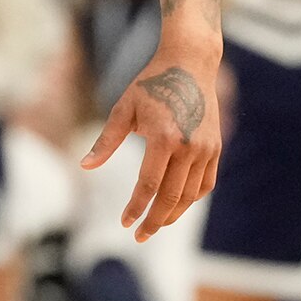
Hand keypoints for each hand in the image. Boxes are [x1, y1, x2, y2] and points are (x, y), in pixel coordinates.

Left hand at [83, 39, 222, 240]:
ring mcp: (206, 148)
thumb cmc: (151, 85)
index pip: (148, 185)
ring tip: (155, 224)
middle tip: (139, 236)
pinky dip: (191, 199)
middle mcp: (188, 146)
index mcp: (163, 137)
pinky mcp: (215, 148)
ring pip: (190, 195)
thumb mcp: (124, 109)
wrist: (190, 64)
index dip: (136, 208)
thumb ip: (106, 141)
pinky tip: (175, 205)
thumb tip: (85, 166)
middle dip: (154, 221)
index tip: (124, 222)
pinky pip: (205, 184)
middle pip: (171, 197)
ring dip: (173, 214)